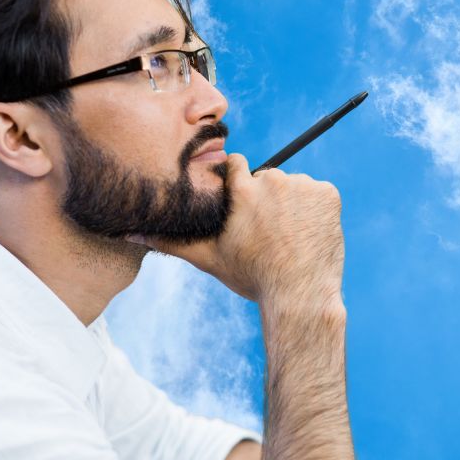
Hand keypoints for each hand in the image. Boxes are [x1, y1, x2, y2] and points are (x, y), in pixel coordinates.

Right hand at [131, 153, 344, 309]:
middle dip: (267, 199)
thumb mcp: (208, 258)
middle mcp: (272, 180)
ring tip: (290, 237)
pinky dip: (316, 210)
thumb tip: (130, 233)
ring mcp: (304, 186)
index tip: (243, 204)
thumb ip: (170, 240)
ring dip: (293, 204)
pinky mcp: (329, 194)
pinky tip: (309, 234)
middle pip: (268, 178)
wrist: (300, 296)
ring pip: (295, 187)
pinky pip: (319, 195)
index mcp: (242, 189)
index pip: (237, 164)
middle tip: (269, 232)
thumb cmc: (252, 278)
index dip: (239, 183)